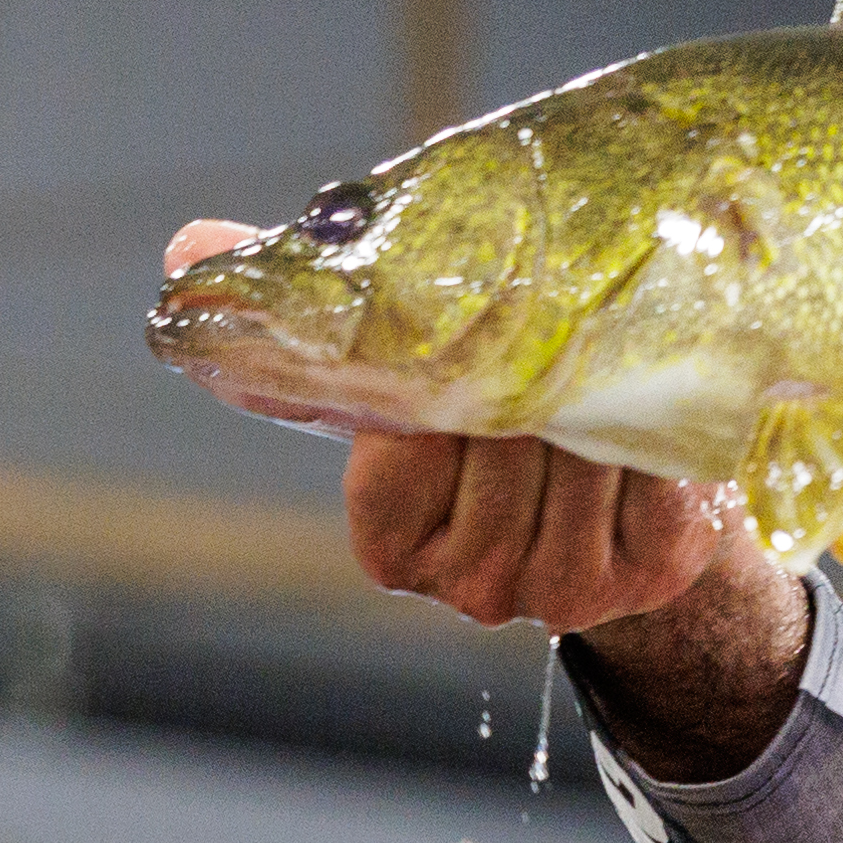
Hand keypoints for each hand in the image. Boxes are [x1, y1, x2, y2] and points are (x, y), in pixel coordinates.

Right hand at [169, 220, 808, 776]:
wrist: (621, 491)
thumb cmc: (485, 419)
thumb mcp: (391, 373)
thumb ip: (300, 322)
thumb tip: (186, 251)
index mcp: (393, 548)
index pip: (406, 438)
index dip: (441, 372)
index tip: (466, 324)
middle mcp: (475, 587)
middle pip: (503, 446)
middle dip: (529, 370)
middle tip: (551, 311)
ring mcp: (566, 590)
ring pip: (580, 456)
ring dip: (596, 392)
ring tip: (599, 351)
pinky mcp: (655, 572)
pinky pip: (656, 476)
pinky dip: (654, 427)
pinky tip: (650, 403)